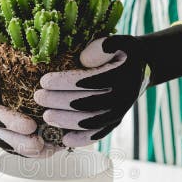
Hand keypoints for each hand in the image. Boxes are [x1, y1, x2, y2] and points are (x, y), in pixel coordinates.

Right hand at [0, 54, 60, 157]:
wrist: (6, 68)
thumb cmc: (4, 61)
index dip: (8, 120)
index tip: (30, 126)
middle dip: (18, 141)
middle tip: (39, 144)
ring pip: (4, 143)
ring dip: (24, 150)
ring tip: (45, 151)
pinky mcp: (1, 134)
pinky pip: (13, 147)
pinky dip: (29, 151)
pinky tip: (47, 152)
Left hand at [33, 23, 181, 147]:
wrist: (143, 67)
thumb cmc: (124, 51)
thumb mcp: (119, 41)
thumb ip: (104, 46)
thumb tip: (84, 60)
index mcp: (122, 76)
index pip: (88, 81)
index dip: (64, 82)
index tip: (44, 80)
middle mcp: (123, 98)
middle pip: (86, 104)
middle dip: (59, 102)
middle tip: (38, 98)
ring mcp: (120, 113)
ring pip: (90, 122)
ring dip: (66, 121)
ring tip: (46, 116)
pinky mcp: (115, 122)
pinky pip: (98, 134)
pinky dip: (81, 140)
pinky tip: (64, 139)